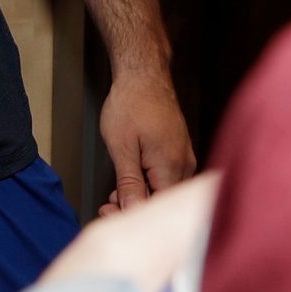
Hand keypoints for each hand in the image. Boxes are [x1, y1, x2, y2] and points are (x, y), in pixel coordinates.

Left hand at [96, 67, 194, 215]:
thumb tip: (132, 211)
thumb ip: (129, 183)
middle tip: (106, 207)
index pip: (159, 208)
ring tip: (114, 195)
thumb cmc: (131, 104)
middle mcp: (184, 167)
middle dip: (135, 208)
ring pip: (164, 190)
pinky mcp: (179, 153)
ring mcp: (184, 159)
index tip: (108, 213)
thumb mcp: (122, 147)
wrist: (143, 75)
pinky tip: (130, 182)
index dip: (133, 216)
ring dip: (140, 196)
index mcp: (172, 168)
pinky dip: (148, 184)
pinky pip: (166, 178)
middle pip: (163, 202)